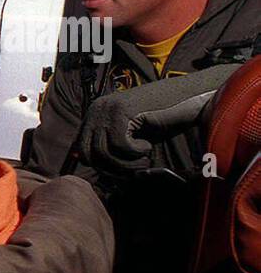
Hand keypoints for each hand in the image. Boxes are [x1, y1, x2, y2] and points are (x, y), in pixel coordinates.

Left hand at [78, 65, 238, 175]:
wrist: (190, 97)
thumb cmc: (162, 120)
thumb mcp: (131, 136)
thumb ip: (111, 149)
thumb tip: (97, 174)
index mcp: (95, 114)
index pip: (81, 150)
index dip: (101, 166)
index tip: (123, 170)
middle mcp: (96, 109)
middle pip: (88, 154)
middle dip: (111, 168)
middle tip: (135, 168)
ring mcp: (107, 108)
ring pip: (102, 152)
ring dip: (125, 163)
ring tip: (144, 158)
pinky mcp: (121, 110)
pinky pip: (118, 144)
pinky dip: (134, 151)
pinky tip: (147, 145)